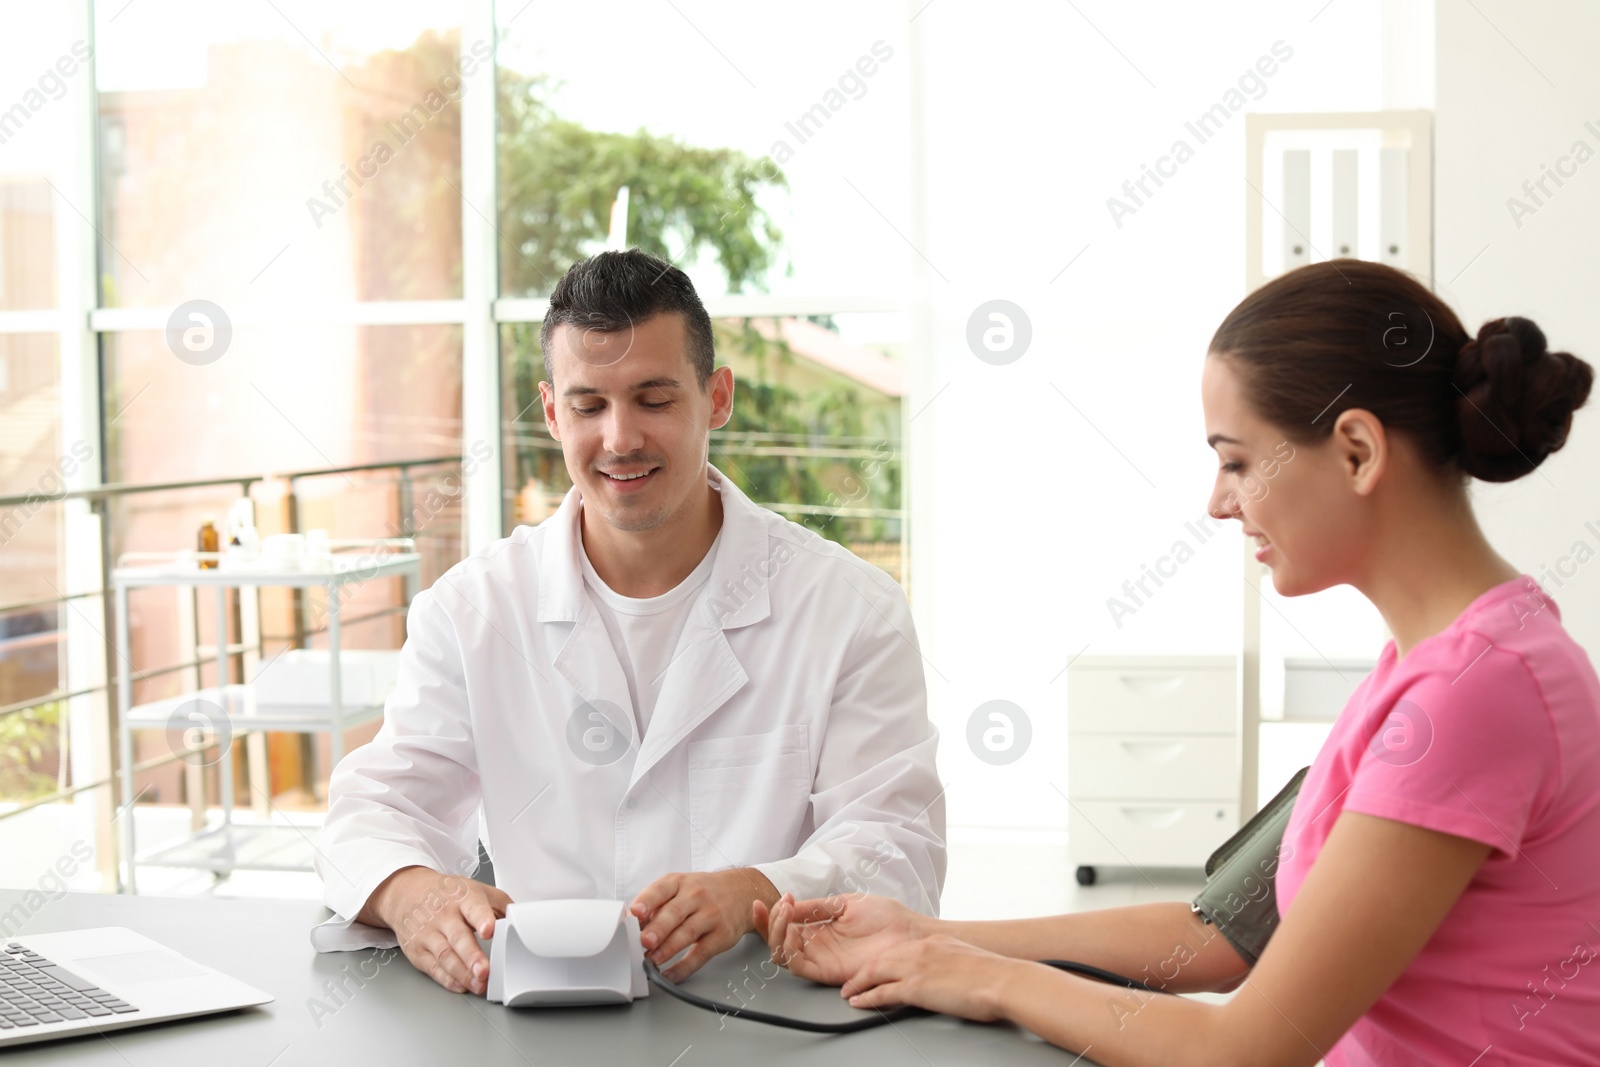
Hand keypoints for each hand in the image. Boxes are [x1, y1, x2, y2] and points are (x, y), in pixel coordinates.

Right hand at [363, 866, 510, 995]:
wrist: (406, 893)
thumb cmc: (448, 894)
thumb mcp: (476, 889)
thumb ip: (501, 905)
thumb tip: (522, 922)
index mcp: (463, 898)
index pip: (474, 907)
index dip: (482, 919)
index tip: (490, 930)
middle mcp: (444, 916)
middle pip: (458, 937)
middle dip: (472, 956)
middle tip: (485, 971)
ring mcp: (428, 934)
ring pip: (446, 956)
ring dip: (463, 974)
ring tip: (479, 985)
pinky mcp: (417, 951)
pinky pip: (434, 968)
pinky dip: (448, 980)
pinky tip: (461, 985)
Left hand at [630, 869, 776, 981]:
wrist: (741, 892)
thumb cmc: (702, 892)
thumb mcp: (679, 888)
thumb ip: (655, 905)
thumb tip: (630, 926)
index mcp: (679, 883)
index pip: (661, 890)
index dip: (647, 901)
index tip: (635, 912)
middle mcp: (696, 896)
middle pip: (675, 913)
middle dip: (658, 929)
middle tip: (644, 942)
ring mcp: (710, 915)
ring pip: (687, 933)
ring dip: (667, 949)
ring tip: (651, 961)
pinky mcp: (721, 936)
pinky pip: (701, 954)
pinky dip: (684, 967)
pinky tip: (670, 974)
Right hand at [754, 892, 925, 986]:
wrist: (908, 931)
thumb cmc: (884, 916)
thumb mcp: (845, 903)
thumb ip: (816, 906)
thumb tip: (789, 904)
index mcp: (817, 927)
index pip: (784, 925)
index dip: (768, 917)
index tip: (760, 902)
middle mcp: (815, 945)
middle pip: (777, 941)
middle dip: (769, 923)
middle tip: (780, 906)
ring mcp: (820, 958)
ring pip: (782, 955)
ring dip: (776, 935)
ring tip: (785, 915)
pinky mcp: (828, 972)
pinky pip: (799, 967)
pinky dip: (788, 952)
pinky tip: (791, 934)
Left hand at [840, 934, 1021, 1021]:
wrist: (1001, 980)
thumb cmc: (992, 975)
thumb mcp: (964, 960)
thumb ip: (948, 963)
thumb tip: (945, 975)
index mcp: (933, 942)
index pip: (898, 950)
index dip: (882, 961)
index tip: (874, 968)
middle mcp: (920, 950)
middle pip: (881, 959)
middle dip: (863, 971)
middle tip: (852, 981)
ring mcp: (916, 967)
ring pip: (875, 973)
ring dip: (858, 984)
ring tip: (848, 992)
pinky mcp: (915, 987)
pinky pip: (882, 993)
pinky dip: (866, 998)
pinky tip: (858, 1002)